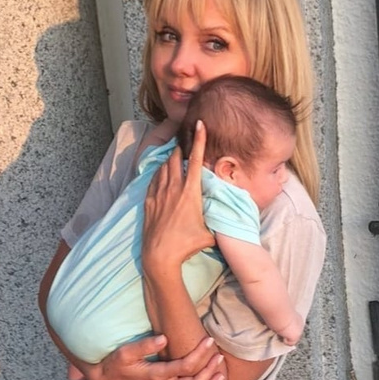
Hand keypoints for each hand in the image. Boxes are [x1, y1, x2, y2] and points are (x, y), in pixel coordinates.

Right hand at [77, 335, 223, 379]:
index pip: (185, 366)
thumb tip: (164, 338)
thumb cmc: (116, 364)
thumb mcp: (125, 352)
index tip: (209, 341)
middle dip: (209, 371)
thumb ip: (144, 345)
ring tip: (221, 376)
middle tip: (219, 357)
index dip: (200, 354)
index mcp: (156, 375)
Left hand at [142, 120, 214, 269]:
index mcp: (190, 191)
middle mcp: (173, 188)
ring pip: (163, 167)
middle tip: (185, 141)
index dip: (199, 139)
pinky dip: (159, 172)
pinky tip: (161, 172)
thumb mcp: (210, 233)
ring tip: (175, 155)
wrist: (160, 255)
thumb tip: (230, 218)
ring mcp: (159, 193)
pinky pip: (153, 179)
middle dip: (181, 147)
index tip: (199, 124)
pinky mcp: (148, 201)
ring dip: (170, 159)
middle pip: (176, 158)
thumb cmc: (187, 245)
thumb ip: (218, 221)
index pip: (195, 159)